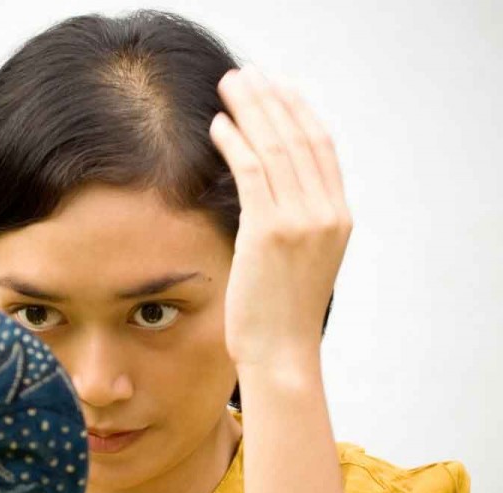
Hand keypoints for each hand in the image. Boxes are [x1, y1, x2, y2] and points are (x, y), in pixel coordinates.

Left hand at [209, 64, 352, 370]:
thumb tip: (266, 189)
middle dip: (271, 100)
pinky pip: (253, 173)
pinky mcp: (270, 232)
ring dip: (250, 111)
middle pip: (299, 137)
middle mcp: (327, 213)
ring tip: (228, 86)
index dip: (298, 110)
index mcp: (338, 217)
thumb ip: (295, 221)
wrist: (281, 355)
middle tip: (246, 75)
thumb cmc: (281, 313)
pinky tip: (218, 126)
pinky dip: (234, 144)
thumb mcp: (301, 260)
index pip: (322, 147)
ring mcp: (302, 222)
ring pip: (276, 148)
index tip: (276, 87)